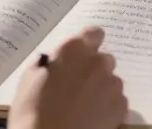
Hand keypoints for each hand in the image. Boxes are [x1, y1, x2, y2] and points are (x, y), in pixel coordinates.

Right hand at [9, 27, 127, 128]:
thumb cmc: (32, 111)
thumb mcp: (30, 78)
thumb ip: (52, 63)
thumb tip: (60, 62)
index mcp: (73, 49)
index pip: (93, 33)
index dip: (89, 43)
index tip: (83, 54)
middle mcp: (97, 62)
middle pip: (103, 59)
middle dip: (93, 69)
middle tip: (78, 87)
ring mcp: (111, 84)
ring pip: (111, 80)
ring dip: (101, 89)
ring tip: (84, 106)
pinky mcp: (121, 106)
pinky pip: (118, 100)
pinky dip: (109, 107)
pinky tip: (93, 117)